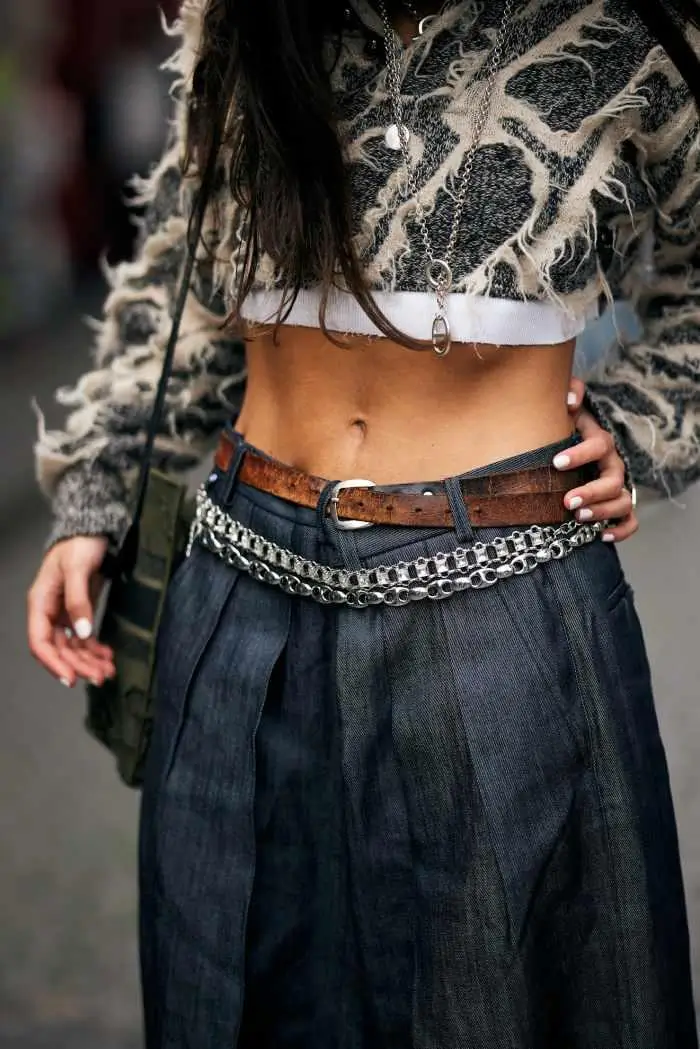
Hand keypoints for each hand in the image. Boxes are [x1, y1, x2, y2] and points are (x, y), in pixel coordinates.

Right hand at [27, 536, 115, 687]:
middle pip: (60, 649)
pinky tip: (107, 656)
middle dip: (78, 665)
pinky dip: (95, 649)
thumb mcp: (77, 569)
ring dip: (88, 661)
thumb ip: (78, 601)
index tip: (72, 678)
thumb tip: (81, 632)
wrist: (93, 530)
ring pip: (73, 647)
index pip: (40, 642)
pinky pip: (84, 637)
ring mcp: (65, 614)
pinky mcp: (81, 612)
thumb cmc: (79, 544)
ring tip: (108, 671)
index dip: (54, 663)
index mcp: (40, 603)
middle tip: (100, 677)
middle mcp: (50, 612)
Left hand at [555, 377, 637, 542]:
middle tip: (567, 502)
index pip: (599, 444)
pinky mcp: (616, 506)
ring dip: (603, 511)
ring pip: (623, 501)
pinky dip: (621, 530)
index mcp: (599, 441)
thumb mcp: (562, 405)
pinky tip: (602, 535)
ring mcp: (616, 486)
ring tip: (579, 517)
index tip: (556, 463)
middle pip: (613, 479)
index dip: (580, 454)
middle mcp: (612, 464)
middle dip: (592, 491)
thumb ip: (567, 392)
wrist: (565, 447)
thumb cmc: (561, 427)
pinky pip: (629, 520)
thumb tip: (569, 401)